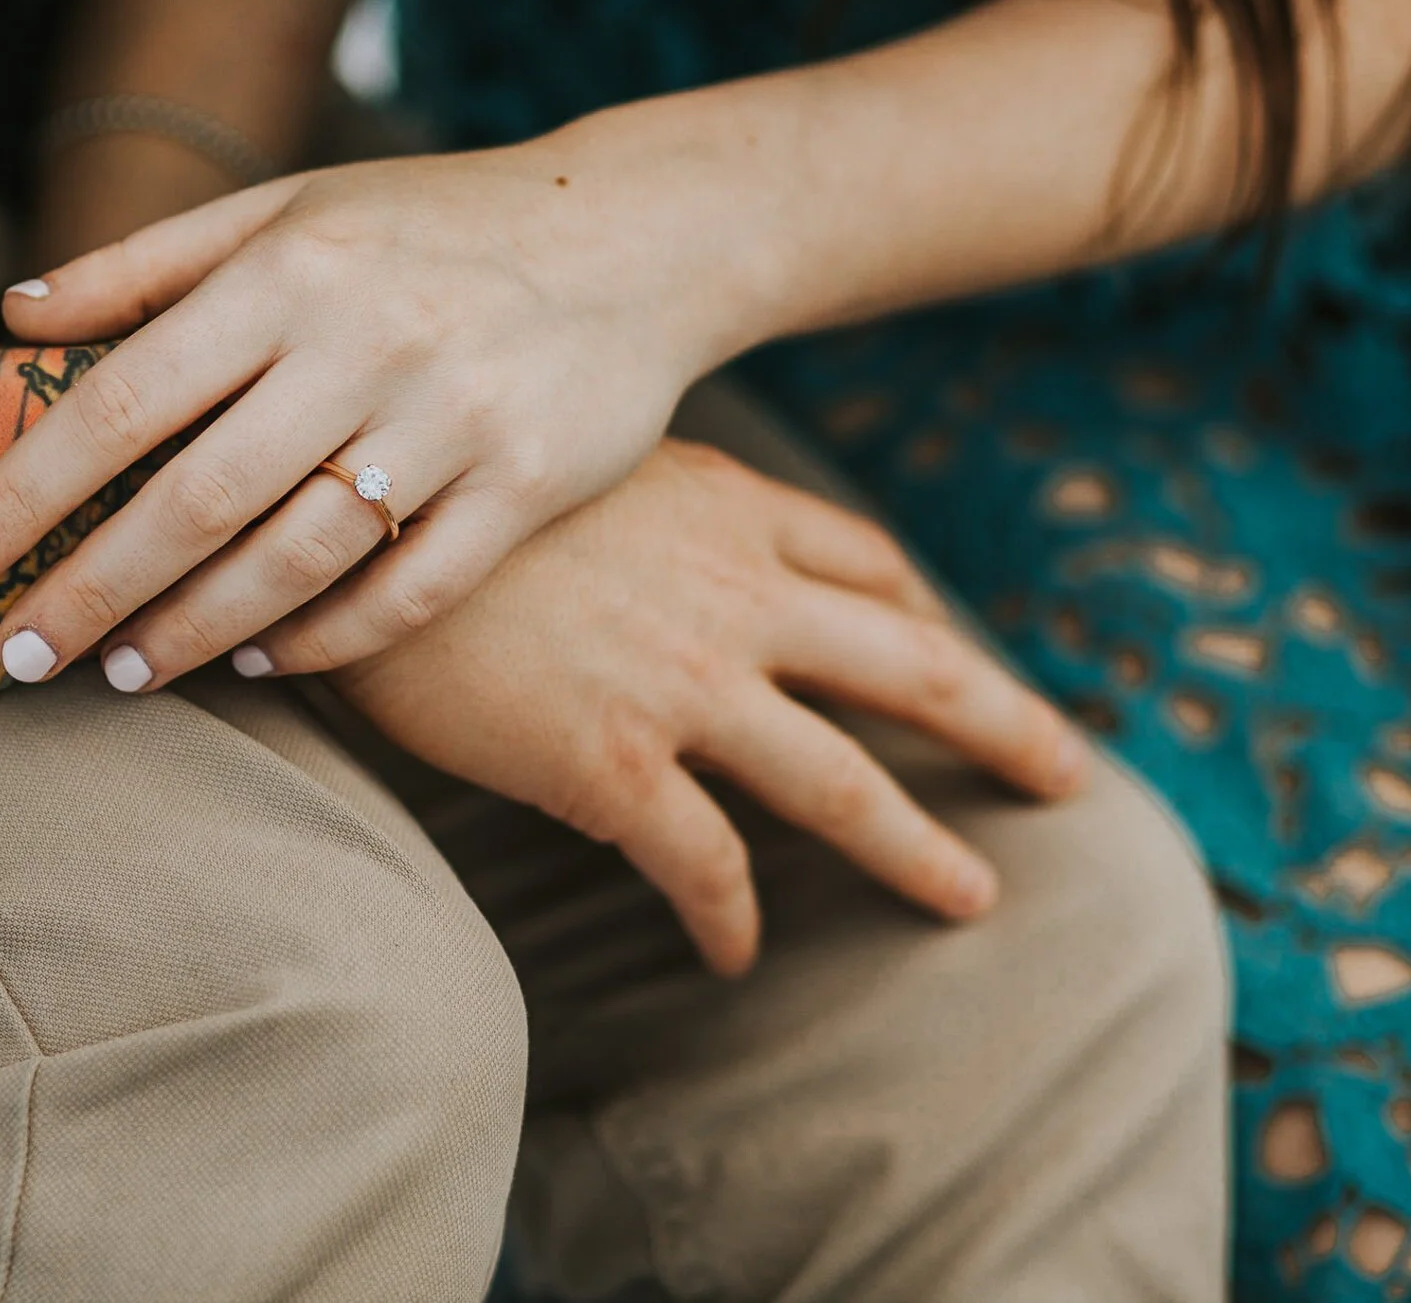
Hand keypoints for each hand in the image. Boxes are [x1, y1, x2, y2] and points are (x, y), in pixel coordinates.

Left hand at [0, 142, 755, 690]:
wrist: (635, 232)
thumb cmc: (431, 224)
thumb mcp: (287, 208)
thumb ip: (147, 264)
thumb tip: (10, 318)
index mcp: (289, 270)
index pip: (123, 400)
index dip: (25, 491)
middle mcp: (365, 344)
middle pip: (194, 501)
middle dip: (90, 592)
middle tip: (20, 658)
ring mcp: (453, 420)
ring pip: (295, 560)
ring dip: (195, 632)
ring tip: (123, 671)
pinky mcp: (526, 486)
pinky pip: (407, 591)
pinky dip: (323, 639)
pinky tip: (259, 659)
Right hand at [329, 439, 1089, 976]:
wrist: (340, 523)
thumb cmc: (439, 484)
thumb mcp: (568, 450)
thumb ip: (637, 488)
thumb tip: (642, 510)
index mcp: (726, 510)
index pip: (864, 565)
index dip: (920, 613)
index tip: (945, 646)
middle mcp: (734, 596)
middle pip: (915, 669)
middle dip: (1006, 723)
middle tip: (1070, 775)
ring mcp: (685, 684)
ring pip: (844, 784)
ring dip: (918, 849)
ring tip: (972, 898)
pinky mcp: (615, 764)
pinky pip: (704, 864)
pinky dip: (730, 919)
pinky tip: (737, 960)